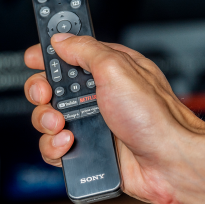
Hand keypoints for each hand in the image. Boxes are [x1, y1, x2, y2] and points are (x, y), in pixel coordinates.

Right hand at [23, 33, 204, 203]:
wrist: (170, 164)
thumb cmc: (156, 118)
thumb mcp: (117, 69)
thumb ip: (85, 50)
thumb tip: (62, 39)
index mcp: (106, 69)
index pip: (67, 54)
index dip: (47, 54)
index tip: (34, 58)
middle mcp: (97, 95)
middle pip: (48, 87)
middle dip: (40, 91)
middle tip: (48, 95)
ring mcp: (90, 123)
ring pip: (46, 119)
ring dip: (46, 121)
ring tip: (61, 124)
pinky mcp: (86, 149)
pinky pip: (53, 147)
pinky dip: (54, 147)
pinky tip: (71, 144)